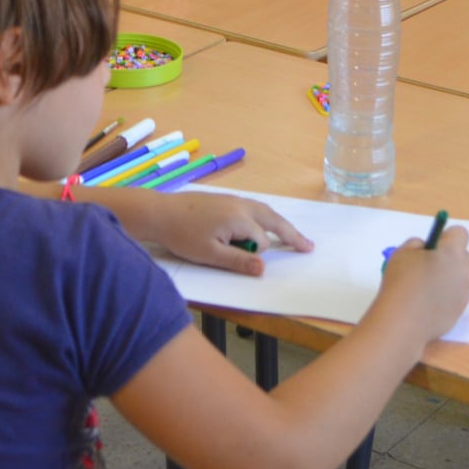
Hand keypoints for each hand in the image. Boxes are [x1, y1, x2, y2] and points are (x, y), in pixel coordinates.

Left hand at [126, 190, 310, 275]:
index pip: (262, 241)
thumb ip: (239, 261)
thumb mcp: (210, 255)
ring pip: (265, 211)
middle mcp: (242, 205)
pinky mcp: (226, 199)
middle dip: (292, 234)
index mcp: (240, 218)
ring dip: (280, 224)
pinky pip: (254, 207)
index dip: (256, 254)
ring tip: (294, 236)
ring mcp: (234, 199)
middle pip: (274, 219)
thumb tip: (264, 269)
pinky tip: (265, 222)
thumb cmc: (183, 236)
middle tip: (309, 246)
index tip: (242, 260)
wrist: (160, 212)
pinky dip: (266, 217)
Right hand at [378, 224, 468, 341]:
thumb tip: (425, 249)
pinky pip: (454, 297)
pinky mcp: (459, 313)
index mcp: (452, 253)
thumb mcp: (402, 253)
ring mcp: (463, 294)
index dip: (446, 236)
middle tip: (427, 266)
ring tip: (424, 289)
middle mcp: (463, 272)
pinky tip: (426, 305)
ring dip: (447, 278)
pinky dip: (444, 297)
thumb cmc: (401, 282)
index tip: (431, 246)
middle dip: (449, 257)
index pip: (460, 233)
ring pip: (459, 278)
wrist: (404, 322)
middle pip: (463, 256)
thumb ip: (417, 245)